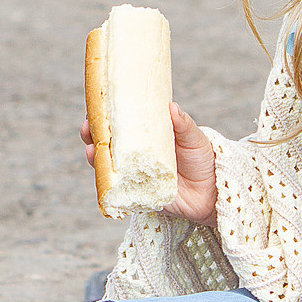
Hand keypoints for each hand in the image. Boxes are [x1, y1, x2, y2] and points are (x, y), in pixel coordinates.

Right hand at [81, 102, 216, 227]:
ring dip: (96, 159)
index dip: (106, 116)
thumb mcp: (194, 137)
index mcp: (148, 136)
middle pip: (108, 144)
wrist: (213, 191)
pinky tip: (103, 179)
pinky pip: (119, 192)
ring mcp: (136, 175)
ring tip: (90, 151)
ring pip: (109, 167)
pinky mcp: (139, 195)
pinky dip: (108, 186)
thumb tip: (171, 106)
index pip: (122, 123)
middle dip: (93, 135)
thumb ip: (183, 124)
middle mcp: (138, 155)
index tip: (96, 107)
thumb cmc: (203, 159)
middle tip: (87, 127)